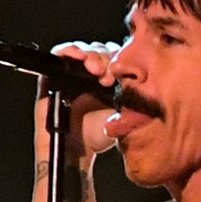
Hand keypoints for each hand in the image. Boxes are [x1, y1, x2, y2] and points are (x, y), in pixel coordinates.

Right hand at [52, 41, 122, 156]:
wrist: (74, 151)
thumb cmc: (97, 135)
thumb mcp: (121, 117)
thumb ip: (131, 102)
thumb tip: (146, 88)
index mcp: (110, 80)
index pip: (117, 59)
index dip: (121, 61)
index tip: (122, 74)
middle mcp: (92, 73)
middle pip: (101, 52)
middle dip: (105, 58)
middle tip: (107, 73)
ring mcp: (73, 72)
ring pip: (83, 51)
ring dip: (90, 55)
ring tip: (95, 68)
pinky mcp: (54, 75)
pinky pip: (60, 55)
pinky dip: (68, 51)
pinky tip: (77, 56)